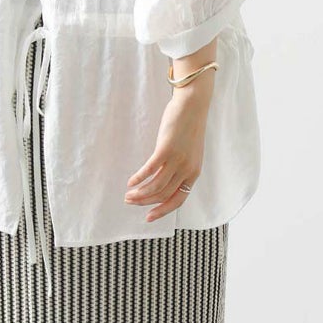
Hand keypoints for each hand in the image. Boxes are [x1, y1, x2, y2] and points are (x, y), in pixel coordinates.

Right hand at [125, 86, 211, 222]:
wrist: (193, 104)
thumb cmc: (188, 126)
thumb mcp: (189, 152)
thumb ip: (180, 167)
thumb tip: (163, 180)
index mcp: (194, 173)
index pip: (178, 200)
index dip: (162, 211)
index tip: (148, 217)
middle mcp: (187, 170)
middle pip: (163, 195)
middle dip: (145, 202)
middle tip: (130, 202)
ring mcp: (177, 160)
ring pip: (155, 186)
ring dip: (139, 193)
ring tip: (128, 194)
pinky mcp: (166, 150)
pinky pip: (149, 170)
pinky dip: (138, 178)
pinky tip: (130, 182)